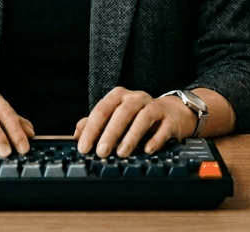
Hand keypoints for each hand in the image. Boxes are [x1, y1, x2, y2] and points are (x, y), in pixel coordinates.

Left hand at [74, 87, 195, 157]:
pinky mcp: (170, 120)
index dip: (91, 129)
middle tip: (101, 152)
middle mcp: (136, 98)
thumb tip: (78, 133)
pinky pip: (163, 128)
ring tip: (122, 153)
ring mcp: (155, 107)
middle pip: (122, 112)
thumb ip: (95, 124)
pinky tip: (147, 150)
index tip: (83, 147)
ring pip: (143, 118)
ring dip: (131, 136)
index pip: (102, 109)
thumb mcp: (115, 117)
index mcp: (119, 96)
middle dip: (110, 133)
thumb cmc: (137, 117)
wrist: (172, 113)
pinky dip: (155, 139)